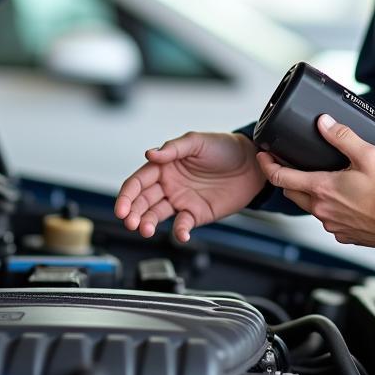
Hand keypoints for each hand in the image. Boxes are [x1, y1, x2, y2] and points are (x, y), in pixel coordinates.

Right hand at [115, 131, 262, 241]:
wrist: (252, 163)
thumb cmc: (223, 147)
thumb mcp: (197, 141)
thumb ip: (173, 149)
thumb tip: (150, 154)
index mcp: (164, 166)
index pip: (138, 181)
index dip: (127, 194)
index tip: (122, 207)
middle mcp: (168, 184)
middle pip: (142, 201)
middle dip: (132, 212)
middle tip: (130, 221)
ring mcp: (181, 200)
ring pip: (156, 215)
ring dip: (148, 223)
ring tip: (145, 230)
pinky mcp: (196, 214)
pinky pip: (182, 224)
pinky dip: (179, 231)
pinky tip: (181, 233)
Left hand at [257, 114, 374, 247]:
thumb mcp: (367, 153)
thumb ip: (342, 136)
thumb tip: (324, 123)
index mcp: (322, 188)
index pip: (281, 178)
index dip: (267, 165)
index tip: (263, 156)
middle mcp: (322, 210)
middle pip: (292, 193)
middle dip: (288, 179)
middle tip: (291, 166)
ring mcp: (333, 226)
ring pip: (312, 208)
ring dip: (312, 195)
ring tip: (326, 181)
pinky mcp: (346, 236)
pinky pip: (330, 221)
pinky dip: (331, 210)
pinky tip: (346, 201)